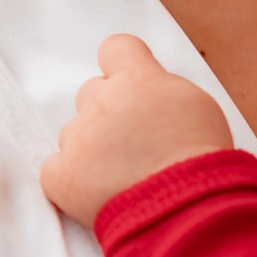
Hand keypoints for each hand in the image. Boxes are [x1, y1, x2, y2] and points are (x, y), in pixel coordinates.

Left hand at [40, 35, 235, 226]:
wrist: (186, 208)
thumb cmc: (201, 160)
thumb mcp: (197, 105)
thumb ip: (163, 89)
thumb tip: (148, 90)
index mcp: (138, 78)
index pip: (115, 48)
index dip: (121, 66)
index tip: (129, 85)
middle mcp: (103, 101)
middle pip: (91, 93)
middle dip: (108, 113)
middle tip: (133, 142)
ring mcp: (79, 137)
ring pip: (73, 132)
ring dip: (90, 148)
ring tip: (122, 175)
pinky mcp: (62, 175)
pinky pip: (55, 168)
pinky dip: (71, 180)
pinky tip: (97, 192)